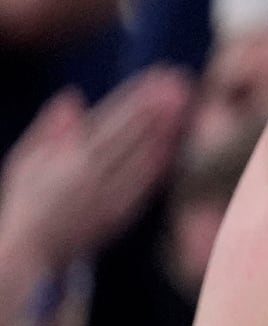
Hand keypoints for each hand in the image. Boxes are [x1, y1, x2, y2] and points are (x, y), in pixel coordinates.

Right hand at [0, 72, 188, 269]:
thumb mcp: (25, 161)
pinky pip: (141, 185)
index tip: (158, 74)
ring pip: (139, 154)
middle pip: (129, 131)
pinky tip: (173, 145)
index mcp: (67, 156)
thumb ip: (49, 129)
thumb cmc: (25, 203)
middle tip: (180, 79)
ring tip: (184, 103)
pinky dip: (157, 164)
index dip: (136, 94)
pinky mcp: (117, 214)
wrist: (26, 251)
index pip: (109, 117)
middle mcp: (89, 172)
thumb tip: (74, 96)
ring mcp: (106, 193)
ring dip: (163, 128)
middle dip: (156, 104)